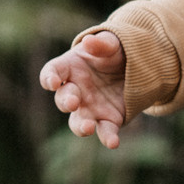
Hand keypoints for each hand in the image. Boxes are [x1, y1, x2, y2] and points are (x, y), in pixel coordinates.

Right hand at [40, 29, 129, 150]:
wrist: (133, 67)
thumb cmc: (114, 52)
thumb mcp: (111, 43)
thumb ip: (102, 43)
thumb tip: (90, 41)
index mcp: (70, 68)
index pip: (52, 72)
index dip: (49, 78)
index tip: (52, 82)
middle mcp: (75, 91)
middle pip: (63, 99)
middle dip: (66, 101)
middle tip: (72, 102)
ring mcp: (90, 108)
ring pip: (78, 122)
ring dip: (80, 127)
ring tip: (88, 127)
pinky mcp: (108, 120)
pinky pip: (105, 131)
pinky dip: (108, 138)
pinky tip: (113, 142)